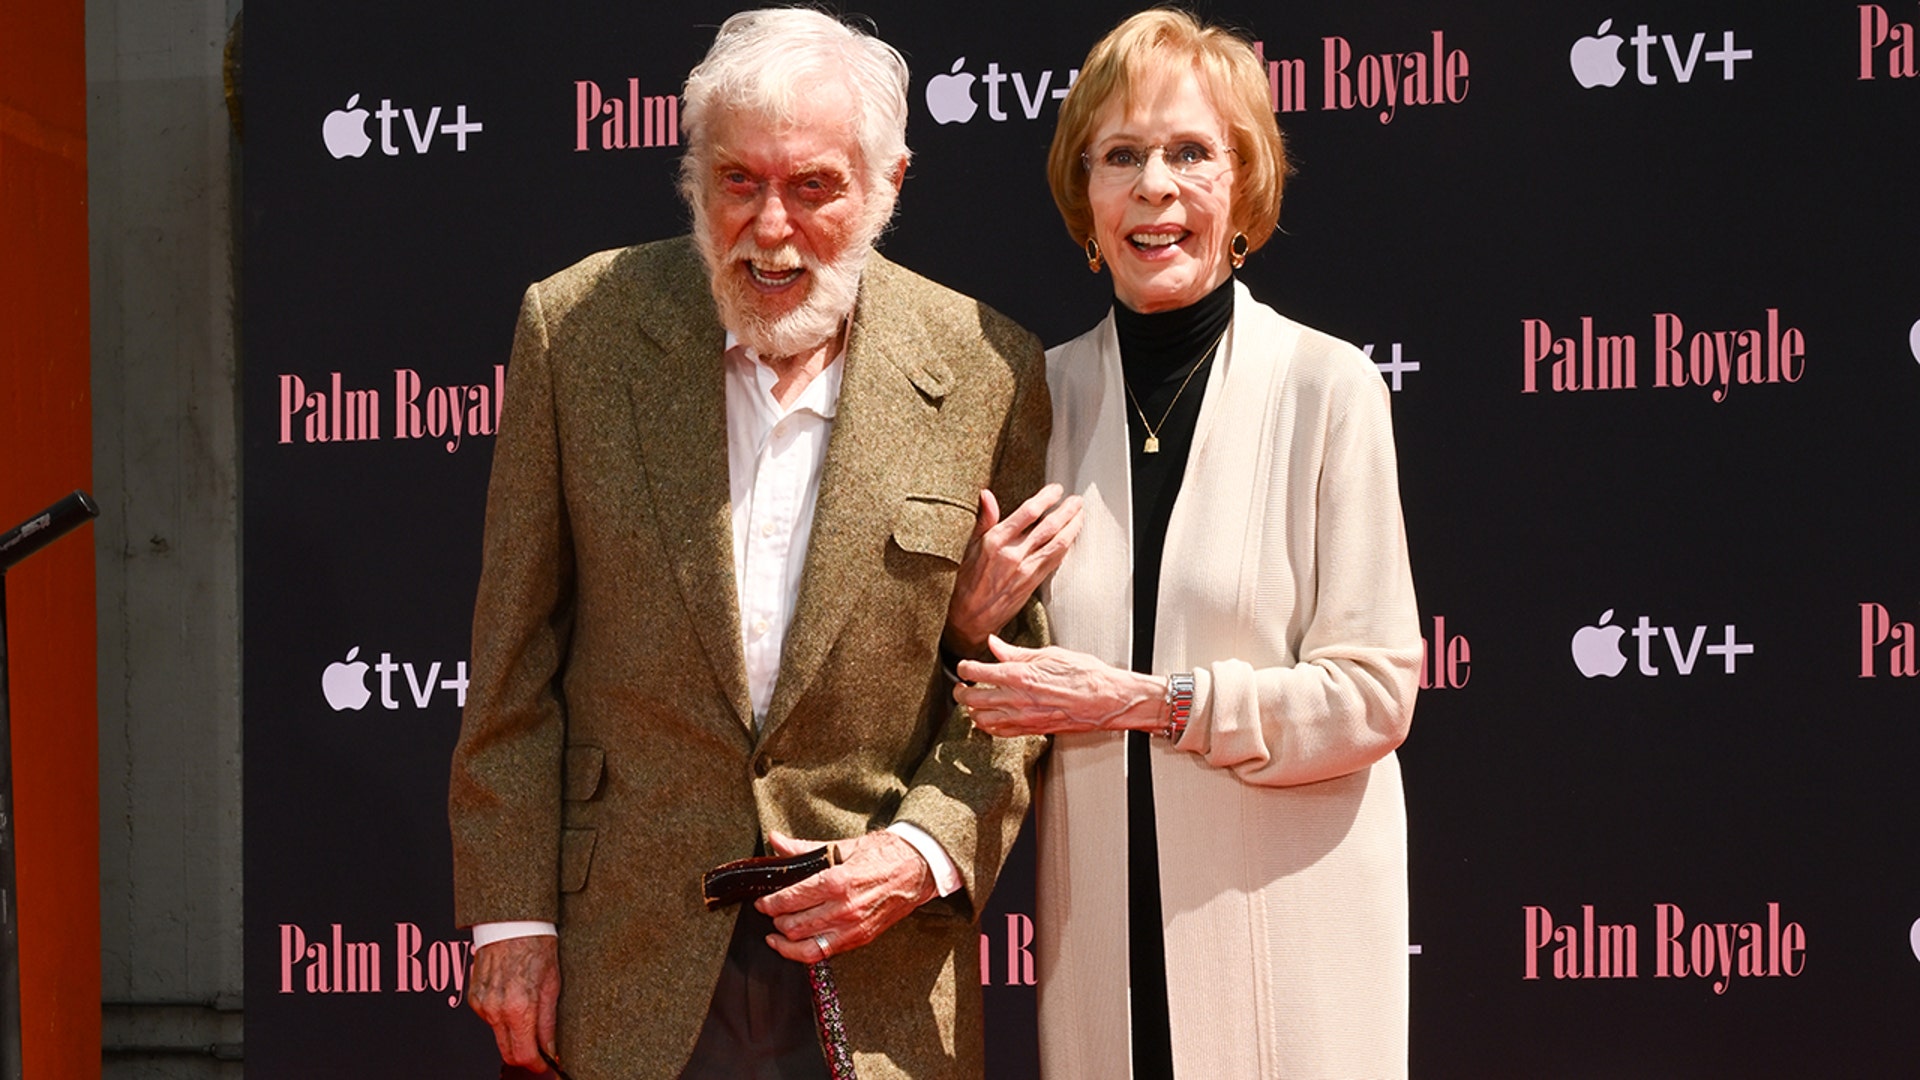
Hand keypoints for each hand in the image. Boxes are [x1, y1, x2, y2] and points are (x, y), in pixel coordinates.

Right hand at [469, 934, 561, 1071]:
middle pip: (507, 1052)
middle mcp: (495, 1009)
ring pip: (498, 1035)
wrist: (512, 923)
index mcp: (518, 1008)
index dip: (537, 1065)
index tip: (545, 1063)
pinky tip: (513, 995)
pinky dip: (502, 1016)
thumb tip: (551, 1050)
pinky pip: (489, 1019)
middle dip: (525, 1055)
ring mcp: (481, 1004)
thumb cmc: (536, 948)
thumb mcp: (553, 986)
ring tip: (528, 1008)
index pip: (523, 1055)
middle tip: (540, 1048)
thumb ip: (549, 1024)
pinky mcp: (474, 997)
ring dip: (514, 1032)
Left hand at [757, 830, 936, 961]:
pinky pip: (823, 954)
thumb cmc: (883, 854)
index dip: (771, 902)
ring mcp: (853, 927)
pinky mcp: (860, 938)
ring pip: (805, 945)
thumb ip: (804, 848)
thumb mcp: (843, 846)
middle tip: (769, 911)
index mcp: (838, 881)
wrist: (919, 868)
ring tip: (774, 933)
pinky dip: (802, 953)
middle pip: (794, 924)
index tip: (762, 901)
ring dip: (784, 940)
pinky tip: (793, 945)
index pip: (792, 899)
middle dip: (776, 919)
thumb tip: (775, 841)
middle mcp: (844, 908)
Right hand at [944, 484, 1084, 656]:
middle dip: (1067, 511)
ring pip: (1057, 544)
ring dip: (1072, 528)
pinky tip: (1072, 538)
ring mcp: (1025, 569)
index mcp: (996, 541)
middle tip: (1077, 500)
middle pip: (1048, 527)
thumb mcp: (968, 546)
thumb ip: (983, 519)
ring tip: (1081, 516)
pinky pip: (1054, 561)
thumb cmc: (966, 580)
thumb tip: (987, 494)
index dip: (1046, 498)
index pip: (1028, 512)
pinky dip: (1066, 547)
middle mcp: (1013, 554)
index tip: (1056, 490)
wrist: (969, 617)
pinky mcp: (1032, 582)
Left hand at [955, 635, 1165, 736]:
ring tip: (972, 701)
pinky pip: (999, 732)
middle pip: (972, 697)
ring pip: (981, 718)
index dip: (964, 667)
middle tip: (961, 684)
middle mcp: (1017, 699)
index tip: (963, 665)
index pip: (976, 671)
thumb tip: (994, 644)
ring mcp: (1023, 718)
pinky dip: (987, 726)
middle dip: (961, 690)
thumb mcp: (1050, 654)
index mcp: (1020, 675)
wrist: (1106, 700)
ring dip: (972, 709)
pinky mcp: (1031, 730)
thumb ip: (1016, 652)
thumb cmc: (1085, 674)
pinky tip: (987, 718)